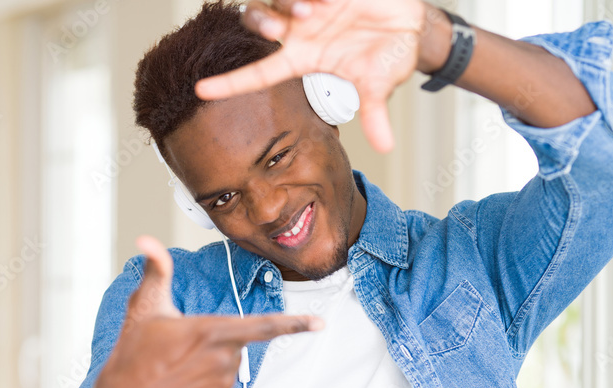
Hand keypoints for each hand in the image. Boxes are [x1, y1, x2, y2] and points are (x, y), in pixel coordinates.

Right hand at [93, 235, 323, 387]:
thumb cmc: (133, 349)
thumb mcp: (144, 305)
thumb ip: (155, 270)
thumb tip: (146, 239)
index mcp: (210, 331)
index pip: (261, 327)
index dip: (293, 324)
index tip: (319, 324)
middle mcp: (223, 359)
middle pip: (238, 340)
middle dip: (216, 338)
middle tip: (181, 346)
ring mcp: (223, 384)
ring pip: (232, 362)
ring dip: (212, 360)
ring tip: (179, 365)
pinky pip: (225, 384)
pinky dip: (210, 381)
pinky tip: (185, 382)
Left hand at [194, 0, 438, 151]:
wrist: (411, 23)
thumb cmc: (389, 54)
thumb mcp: (381, 83)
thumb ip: (376, 113)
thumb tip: (384, 147)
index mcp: (305, 57)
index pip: (259, 73)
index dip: (229, 83)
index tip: (200, 90)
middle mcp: (299, 30)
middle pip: (257, 24)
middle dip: (261, 23)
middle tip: (286, 25)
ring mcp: (309, 5)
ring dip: (286, 1)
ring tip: (316, 6)